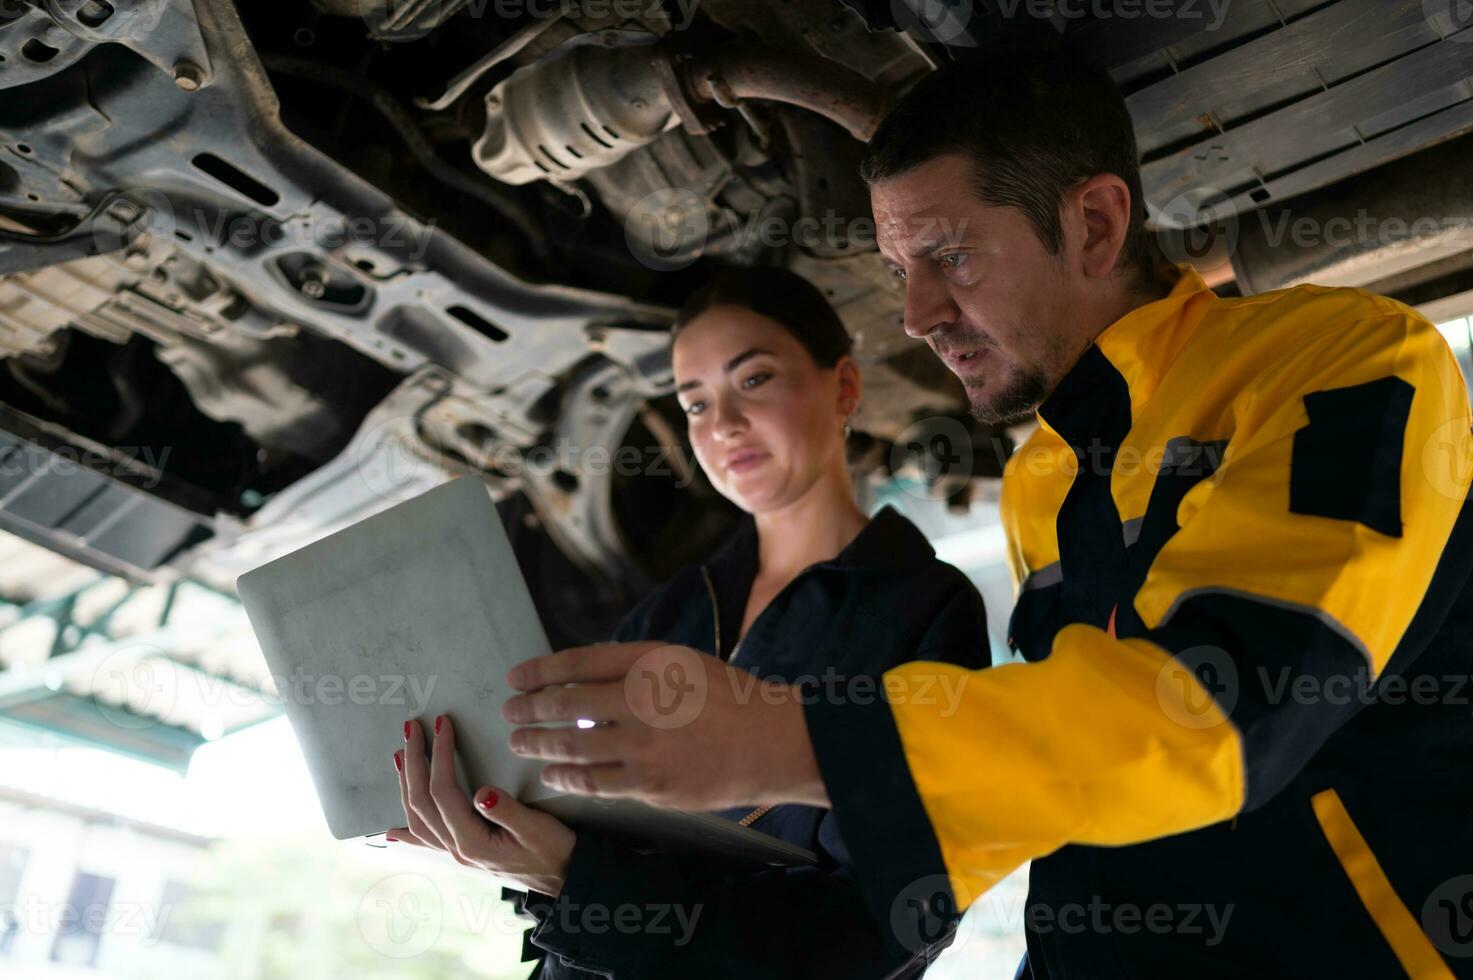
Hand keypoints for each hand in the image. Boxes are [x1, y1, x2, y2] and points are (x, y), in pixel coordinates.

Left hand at [390, 715, 574, 896]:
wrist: (563, 878)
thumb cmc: (553, 851)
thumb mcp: (538, 828)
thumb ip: (509, 811)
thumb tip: (483, 792)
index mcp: (472, 841)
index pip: (444, 792)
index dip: (439, 755)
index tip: (442, 724)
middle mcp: (457, 849)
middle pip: (422, 803)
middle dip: (414, 762)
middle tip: (412, 728)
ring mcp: (457, 852)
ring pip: (419, 818)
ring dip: (406, 786)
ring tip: (399, 756)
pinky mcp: (464, 852)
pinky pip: (428, 841)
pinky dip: (408, 832)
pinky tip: (393, 832)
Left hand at [501, 641, 828, 810]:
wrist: (772, 741)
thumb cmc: (726, 696)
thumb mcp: (679, 661)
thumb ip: (629, 666)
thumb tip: (576, 675)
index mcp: (649, 664)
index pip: (577, 664)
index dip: (539, 671)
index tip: (515, 677)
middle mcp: (642, 703)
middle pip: (565, 706)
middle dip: (528, 709)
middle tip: (509, 712)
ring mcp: (644, 748)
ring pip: (571, 747)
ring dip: (537, 744)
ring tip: (519, 742)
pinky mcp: (651, 786)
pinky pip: (594, 783)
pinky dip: (565, 777)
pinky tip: (551, 773)